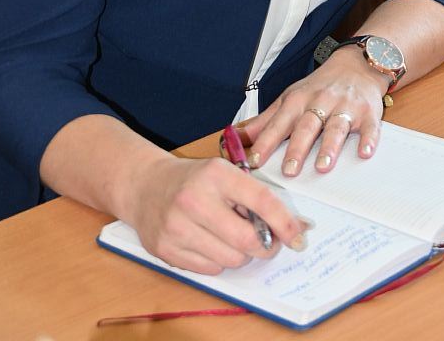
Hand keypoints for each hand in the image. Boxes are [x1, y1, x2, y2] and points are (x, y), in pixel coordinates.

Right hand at [127, 154, 309, 274]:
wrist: (144, 186)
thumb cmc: (194, 180)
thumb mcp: (224, 173)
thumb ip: (254, 197)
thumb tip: (294, 228)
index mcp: (216, 174)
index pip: (261, 200)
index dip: (284, 222)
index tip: (299, 236)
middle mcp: (194, 199)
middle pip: (246, 240)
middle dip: (264, 246)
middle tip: (268, 243)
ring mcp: (176, 227)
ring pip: (230, 260)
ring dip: (240, 254)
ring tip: (231, 237)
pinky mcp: (165, 250)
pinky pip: (210, 270)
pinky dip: (218, 261)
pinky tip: (210, 243)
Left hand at [243, 48, 387, 177]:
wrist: (356, 64)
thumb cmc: (319, 87)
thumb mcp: (290, 98)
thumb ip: (265, 121)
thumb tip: (235, 138)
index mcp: (298, 100)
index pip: (279, 122)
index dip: (266, 141)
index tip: (255, 160)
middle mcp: (320, 102)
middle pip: (307, 126)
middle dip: (297, 148)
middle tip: (289, 171)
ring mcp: (345, 107)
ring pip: (336, 126)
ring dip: (329, 146)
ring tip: (322, 166)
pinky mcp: (368, 112)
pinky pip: (369, 127)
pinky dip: (368, 139)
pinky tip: (364, 153)